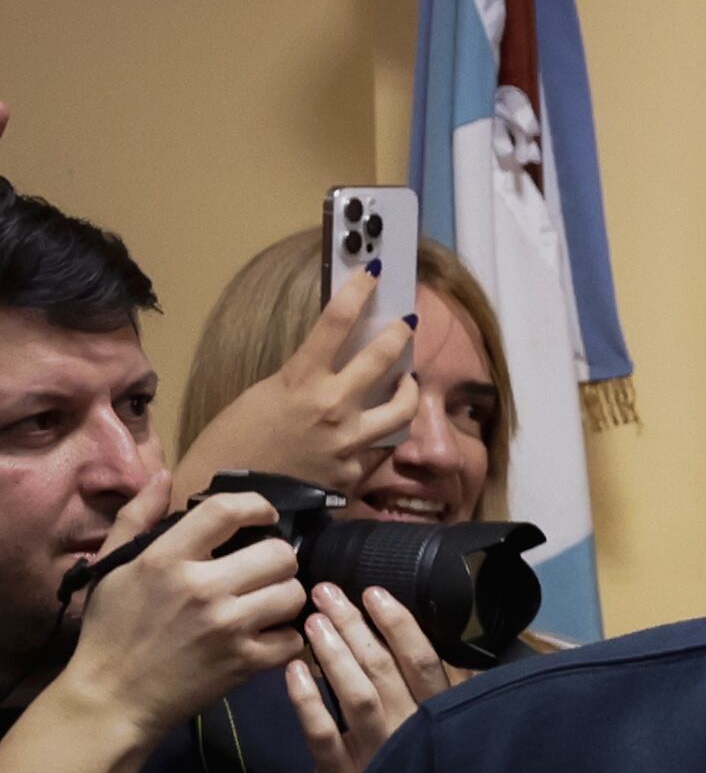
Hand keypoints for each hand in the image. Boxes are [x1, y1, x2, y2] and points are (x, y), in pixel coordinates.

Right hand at [57, 487, 305, 747]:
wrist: (112, 697)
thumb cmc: (111, 629)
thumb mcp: (112, 568)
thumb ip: (136, 518)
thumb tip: (161, 476)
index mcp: (166, 559)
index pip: (226, 511)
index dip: (256, 505)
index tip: (265, 515)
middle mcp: (202, 588)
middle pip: (279, 553)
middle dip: (277, 558)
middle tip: (263, 570)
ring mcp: (228, 627)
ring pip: (294, 594)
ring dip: (285, 596)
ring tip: (265, 602)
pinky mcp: (245, 662)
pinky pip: (294, 638)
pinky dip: (286, 638)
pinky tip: (265, 636)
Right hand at [166, 270, 420, 500]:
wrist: (229, 499)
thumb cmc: (232, 445)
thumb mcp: (263, 396)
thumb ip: (302, 379)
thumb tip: (331, 364)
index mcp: (299, 382)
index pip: (334, 323)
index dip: (357, 292)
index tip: (373, 274)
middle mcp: (332, 408)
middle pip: (382, 358)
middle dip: (400, 333)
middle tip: (406, 323)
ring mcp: (350, 442)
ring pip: (402, 407)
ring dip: (408, 388)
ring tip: (406, 380)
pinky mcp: (356, 473)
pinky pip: (385, 445)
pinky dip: (387, 432)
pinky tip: (383, 427)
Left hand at [284, 583, 452, 772]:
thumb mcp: (444, 734)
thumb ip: (445, 695)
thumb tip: (445, 644)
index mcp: (439, 716)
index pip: (422, 661)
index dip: (399, 625)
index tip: (375, 593)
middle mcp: (412, 730)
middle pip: (383, 668)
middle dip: (354, 626)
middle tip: (327, 593)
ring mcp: (377, 754)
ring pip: (356, 693)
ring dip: (333, 653)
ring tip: (312, 621)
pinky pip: (321, 732)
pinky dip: (306, 700)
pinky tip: (293, 670)